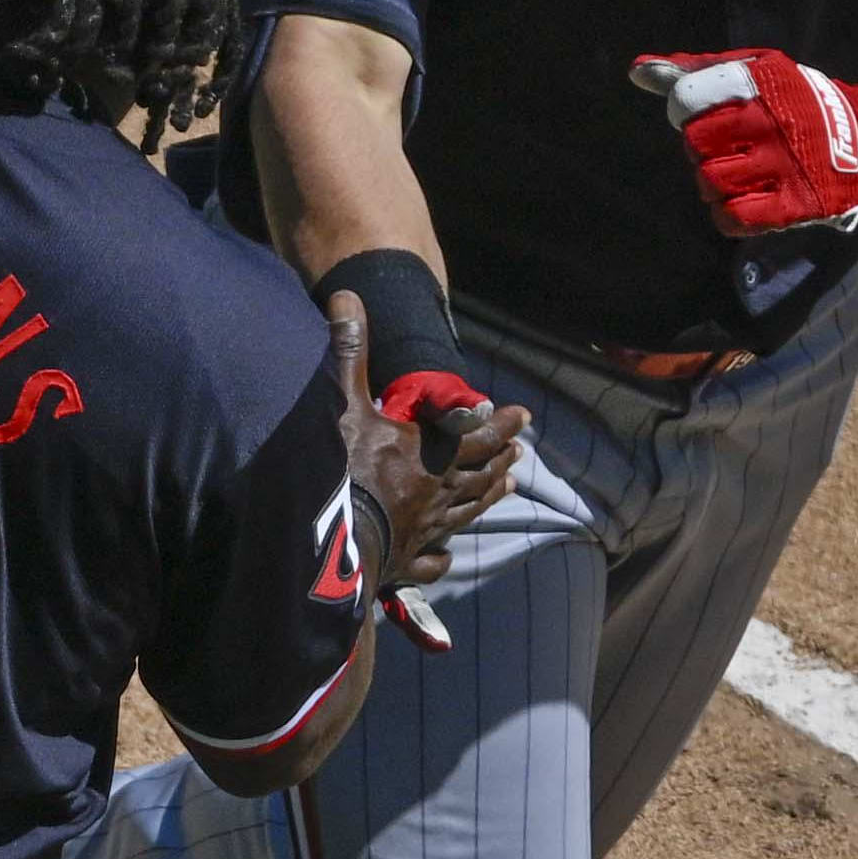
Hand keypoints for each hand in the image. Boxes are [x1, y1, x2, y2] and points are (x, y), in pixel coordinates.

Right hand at [324, 293, 526, 605]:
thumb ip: (350, 352)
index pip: (478, 434)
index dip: (502, 424)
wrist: (333, 543)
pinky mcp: (406, 562)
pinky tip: (444, 556)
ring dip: (489, 497)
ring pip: (468, 512)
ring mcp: (426, 531)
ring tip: (508, 488)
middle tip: (519, 453)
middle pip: (481, 474)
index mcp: (432, 455)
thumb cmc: (344, 470)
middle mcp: (439, 492)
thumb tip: (348, 296)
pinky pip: (431, 561)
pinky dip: (441, 557)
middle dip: (501, 459)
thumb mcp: (345, 403)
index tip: (524, 416)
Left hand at [629, 51, 857, 234]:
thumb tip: (637, 70)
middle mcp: (768, 122)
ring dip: (713, 181)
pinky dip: (727, 213)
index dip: (683, 110)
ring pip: (709, 180)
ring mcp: (781, 166)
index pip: (688, 98)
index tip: (701, 115)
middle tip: (723, 147)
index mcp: (759, 83)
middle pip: (694, 143)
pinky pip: (733, 217)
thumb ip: (696, 70)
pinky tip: (741, 201)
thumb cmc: (801, 102)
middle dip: (700, 147)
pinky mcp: (792, 204)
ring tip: (735, 174)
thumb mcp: (758, 70)